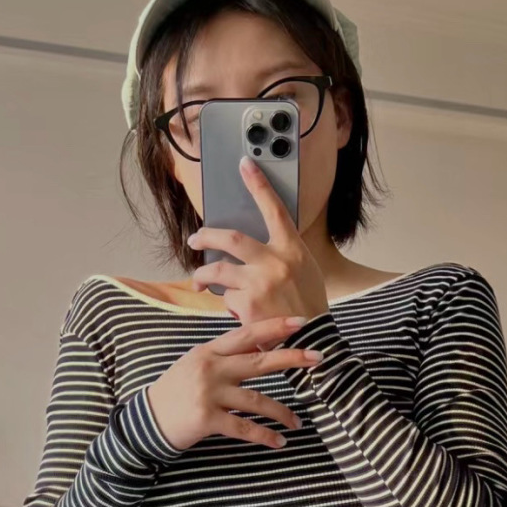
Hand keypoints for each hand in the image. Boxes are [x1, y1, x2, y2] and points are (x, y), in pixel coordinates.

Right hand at [146, 314, 323, 451]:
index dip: (274, 327)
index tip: (300, 322)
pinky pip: (243, 428)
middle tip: (318, 358)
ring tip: (298, 422)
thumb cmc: (174, 392)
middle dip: (291, 358)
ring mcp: (208, 393)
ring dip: (281, 412)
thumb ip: (222, 356)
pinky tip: (279, 442)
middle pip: (258, 361)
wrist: (146, 420)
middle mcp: (210, 368)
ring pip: (256, 400)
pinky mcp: (206, 418)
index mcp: (209, 352)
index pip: (246, 334)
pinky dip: (264, 436)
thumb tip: (256, 347)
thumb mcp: (194, 364)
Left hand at [188, 157, 328, 323]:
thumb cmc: (307, 306)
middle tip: (195, 238)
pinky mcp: (246, 305)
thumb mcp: (304, 272)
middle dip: (207, 236)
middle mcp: (274, 262)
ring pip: (218, 270)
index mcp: (291, 249)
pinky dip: (228, 304)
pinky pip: (227, 298)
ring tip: (199, 281)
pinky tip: (236, 311)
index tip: (244, 165)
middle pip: (231, 238)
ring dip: (203, 275)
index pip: (274, 209)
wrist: (310, 341)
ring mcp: (259, 283)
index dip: (258, 185)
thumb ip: (281, 256)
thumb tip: (252, 250)